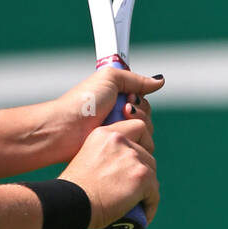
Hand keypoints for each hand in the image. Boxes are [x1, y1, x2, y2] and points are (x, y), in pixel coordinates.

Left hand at [46, 70, 162, 161]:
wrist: (68, 128)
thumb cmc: (84, 102)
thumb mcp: (108, 79)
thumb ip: (134, 79)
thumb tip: (160, 81)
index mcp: (115, 100)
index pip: (142, 101)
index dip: (139, 100)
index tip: (128, 98)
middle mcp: (117, 116)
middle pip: (147, 116)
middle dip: (139, 112)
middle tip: (123, 110)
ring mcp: (117, 133)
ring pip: (146, 132)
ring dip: (136, 125)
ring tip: (117, 122)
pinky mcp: (117, 150)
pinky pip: (140, 147)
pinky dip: (134, 140)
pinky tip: (120, 136)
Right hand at [60, 119, 158, 228]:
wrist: (69, 202)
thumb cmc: (73, 188)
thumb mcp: (86, 159)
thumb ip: (105, 155)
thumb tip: (121, 168)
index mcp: (104, 134)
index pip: (138, 127)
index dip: (143, 141)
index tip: (138, 156)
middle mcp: (119, 140)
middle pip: (147, 153)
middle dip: (142, 170)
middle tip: (133, 186)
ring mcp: (132, 157)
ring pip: (152, 173)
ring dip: (147, 188)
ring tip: (137, 202)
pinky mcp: (142, 176)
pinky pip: (154, 193)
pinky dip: (150, 204)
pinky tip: (142, 214)